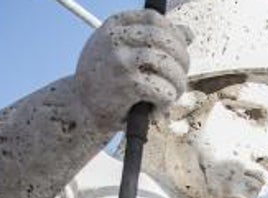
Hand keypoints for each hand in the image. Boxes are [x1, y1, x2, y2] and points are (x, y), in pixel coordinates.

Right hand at [75, 10, 190, 130]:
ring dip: (178, 84)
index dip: (173, 33)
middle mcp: (115, 39)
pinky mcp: (128, 85)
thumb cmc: (106, 79)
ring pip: (168, 65)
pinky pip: (164, 90)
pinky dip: (167, 102)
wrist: (79, 107)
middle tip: (179, 78)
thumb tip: (188, 33)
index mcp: (113, 26)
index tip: (176, 52)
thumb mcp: (123, 51)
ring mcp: (121, 61)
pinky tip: (157, 108)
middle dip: (182, 60)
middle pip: (165, 40)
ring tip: (171, 95)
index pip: (153, 18)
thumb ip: (153, 40)